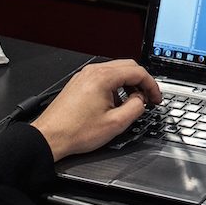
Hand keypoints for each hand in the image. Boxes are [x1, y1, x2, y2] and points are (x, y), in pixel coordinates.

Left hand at [32, 60, 161, 161]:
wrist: (49, 137)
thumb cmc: (75, 132)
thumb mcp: (115, 124)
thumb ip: (136, 108)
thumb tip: (141, 100)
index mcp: (103, 77)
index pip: (137, 72)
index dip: (152, 86)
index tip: (156, 98)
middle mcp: (93, 72)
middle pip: (128, 67)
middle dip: (142, 82)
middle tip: (148, 98)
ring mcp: (84, 76)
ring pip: (116, 71)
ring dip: (129, 84)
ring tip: (133, 102)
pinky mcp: (79, 83)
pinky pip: (103, 77)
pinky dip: (115, 86)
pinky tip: (115, 103)